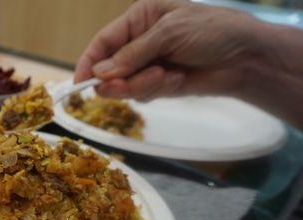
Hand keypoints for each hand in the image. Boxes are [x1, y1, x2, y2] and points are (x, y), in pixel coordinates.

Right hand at [75, 0, 260, 100]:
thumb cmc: (212, 32)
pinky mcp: (159, 85)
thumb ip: (133, 55)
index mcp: (139, 20)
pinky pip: (142, 95)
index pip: (103, 42)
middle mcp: (139, 43)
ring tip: (167, 76)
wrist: (245, 58)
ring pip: (124, 86)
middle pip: (109, 68)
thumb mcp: (169, 33)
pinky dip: (156, 90)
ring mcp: (149, 65)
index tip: (79, 83)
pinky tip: (177, 79)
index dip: (88, 62)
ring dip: (142, 85)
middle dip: (118, 80)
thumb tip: (100, 73)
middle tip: (125, 87)